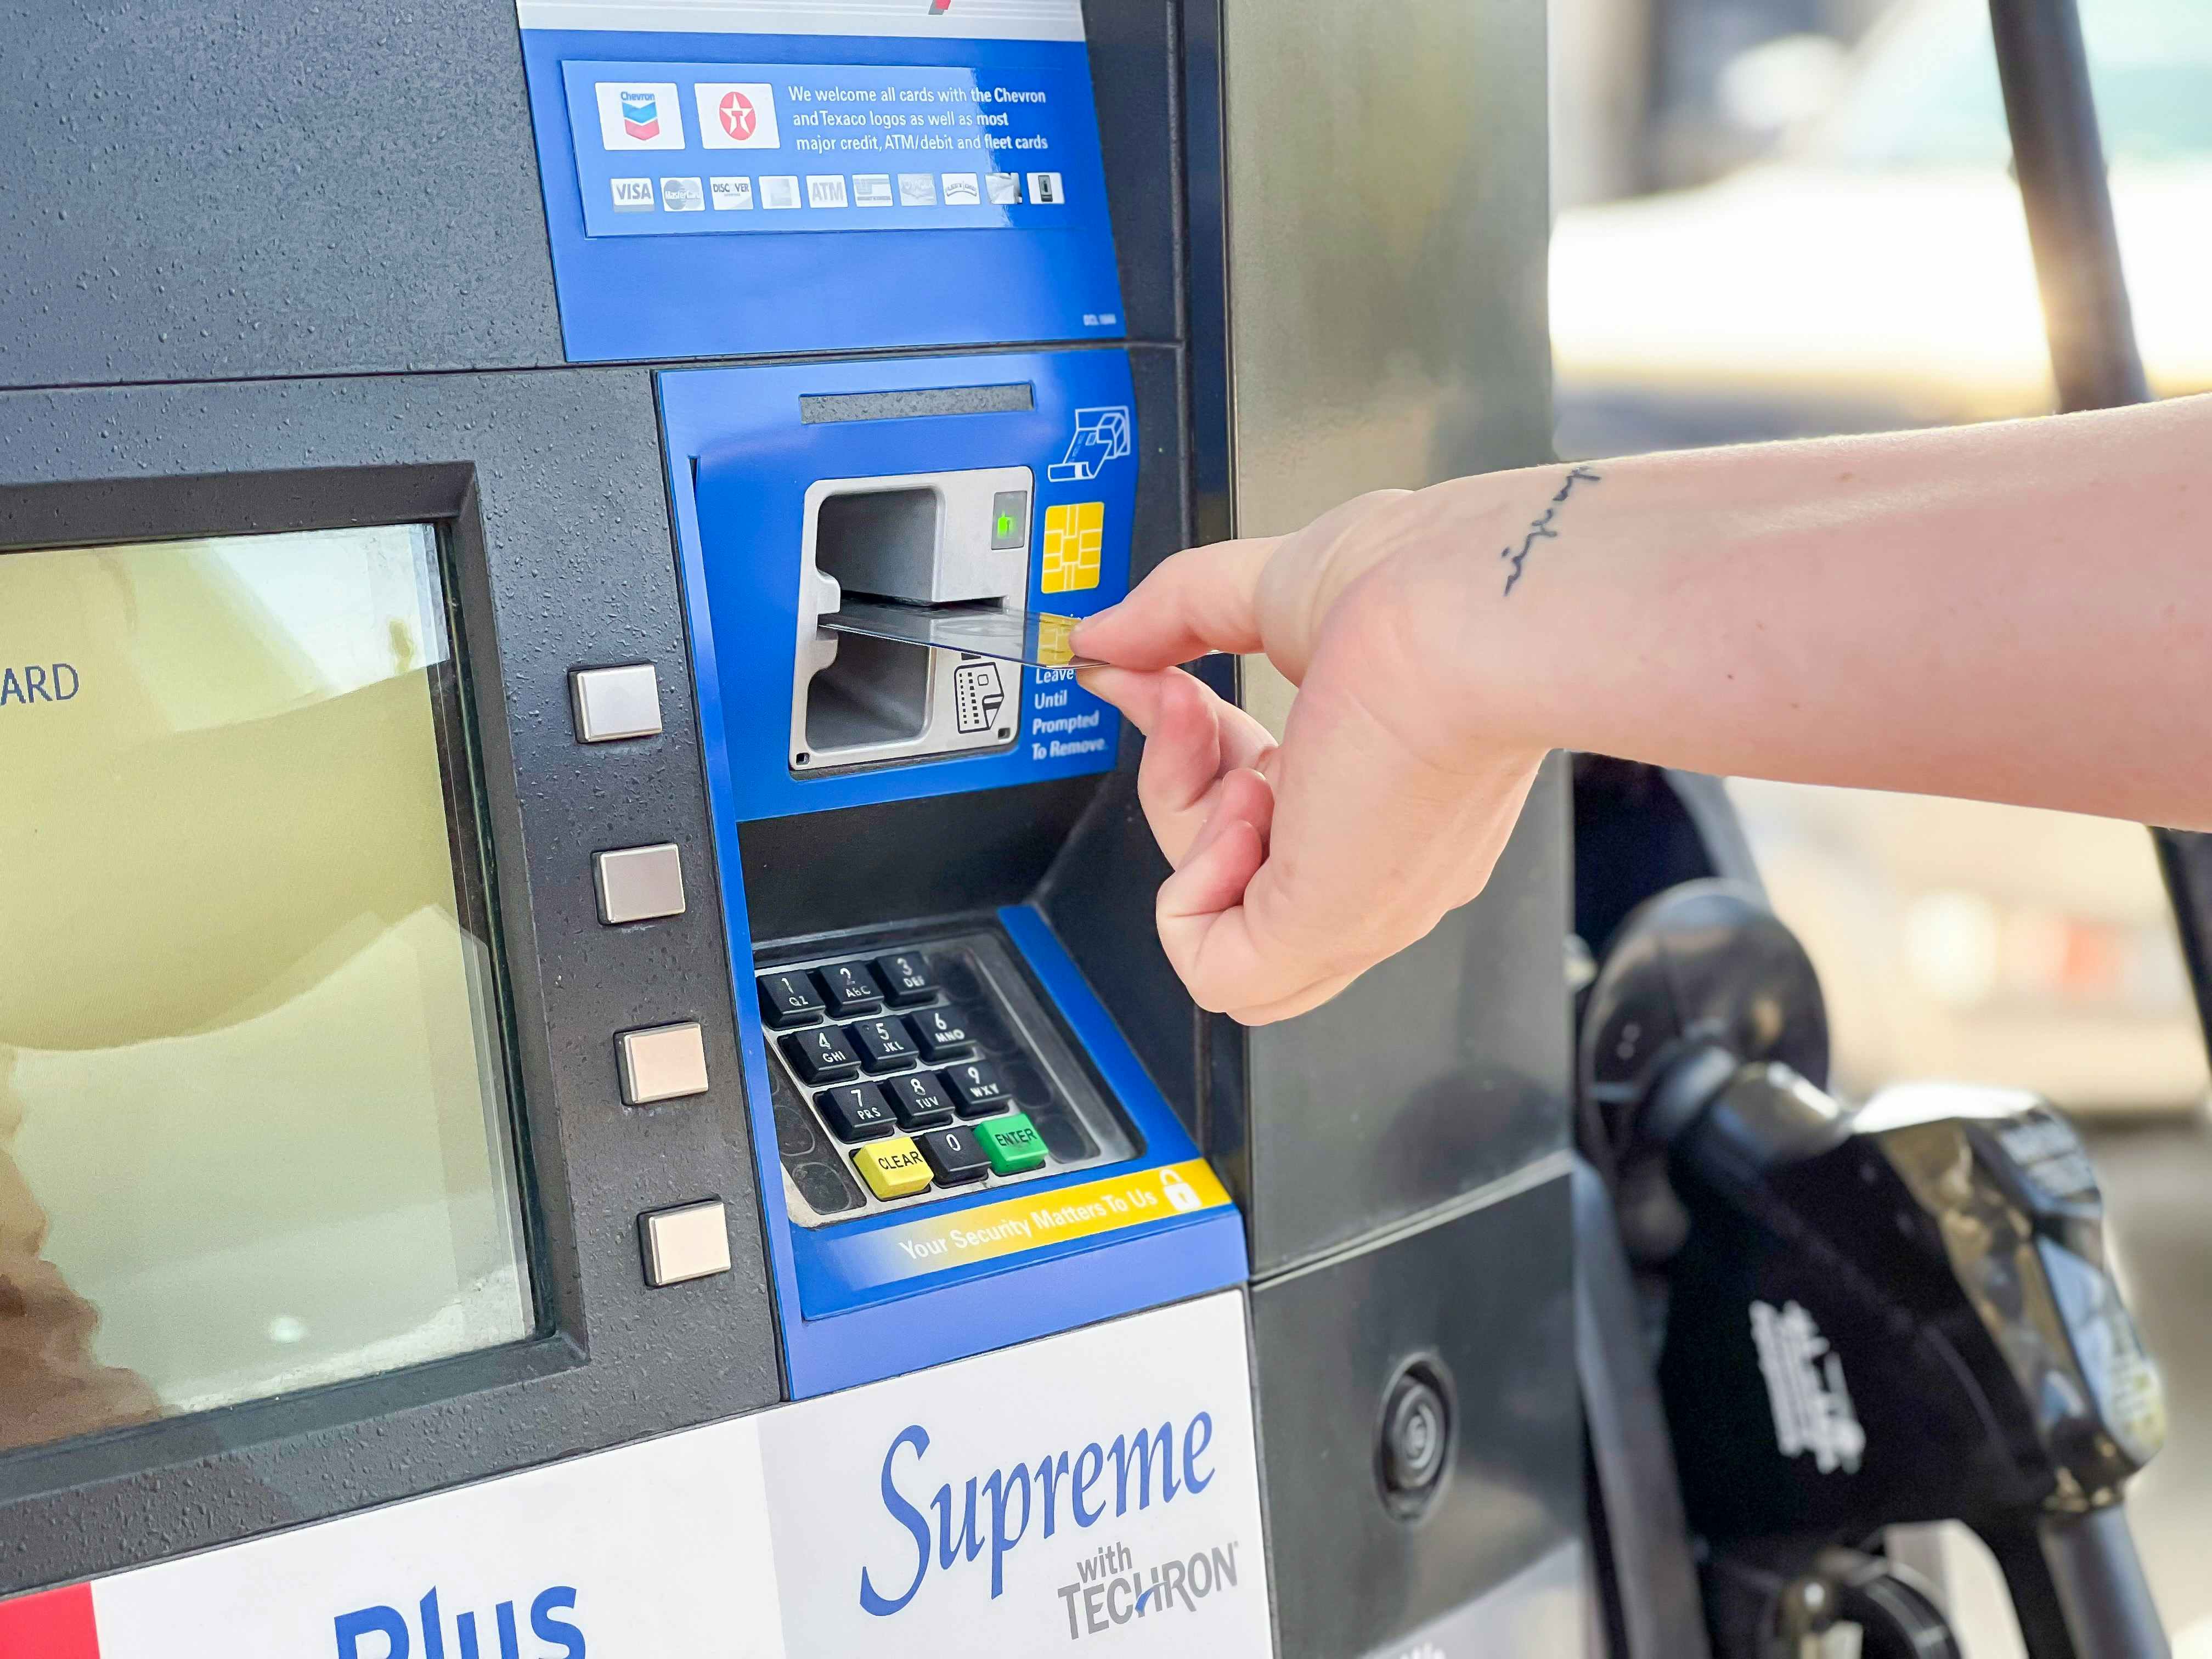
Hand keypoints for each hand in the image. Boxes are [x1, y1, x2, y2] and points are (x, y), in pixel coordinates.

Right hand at [1074, 485, 1547, 1023]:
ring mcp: (1359, 902)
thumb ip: (1175, 612)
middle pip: (1233, 867)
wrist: (1473, 615)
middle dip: (1178, 775)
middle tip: (1179, 699)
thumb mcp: (1276, 587)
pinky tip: (1243, 817)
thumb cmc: (1432, 592)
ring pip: (1224, 928)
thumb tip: (1103, 638)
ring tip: (1235, 759)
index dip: (1189, 750)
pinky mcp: (1325, 930)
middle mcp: (1379, 854)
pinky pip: (1217, 973)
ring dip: (1191, 831)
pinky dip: (1191, 893)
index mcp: (1385, 784)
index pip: (1260, 809)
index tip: (1147, 685)